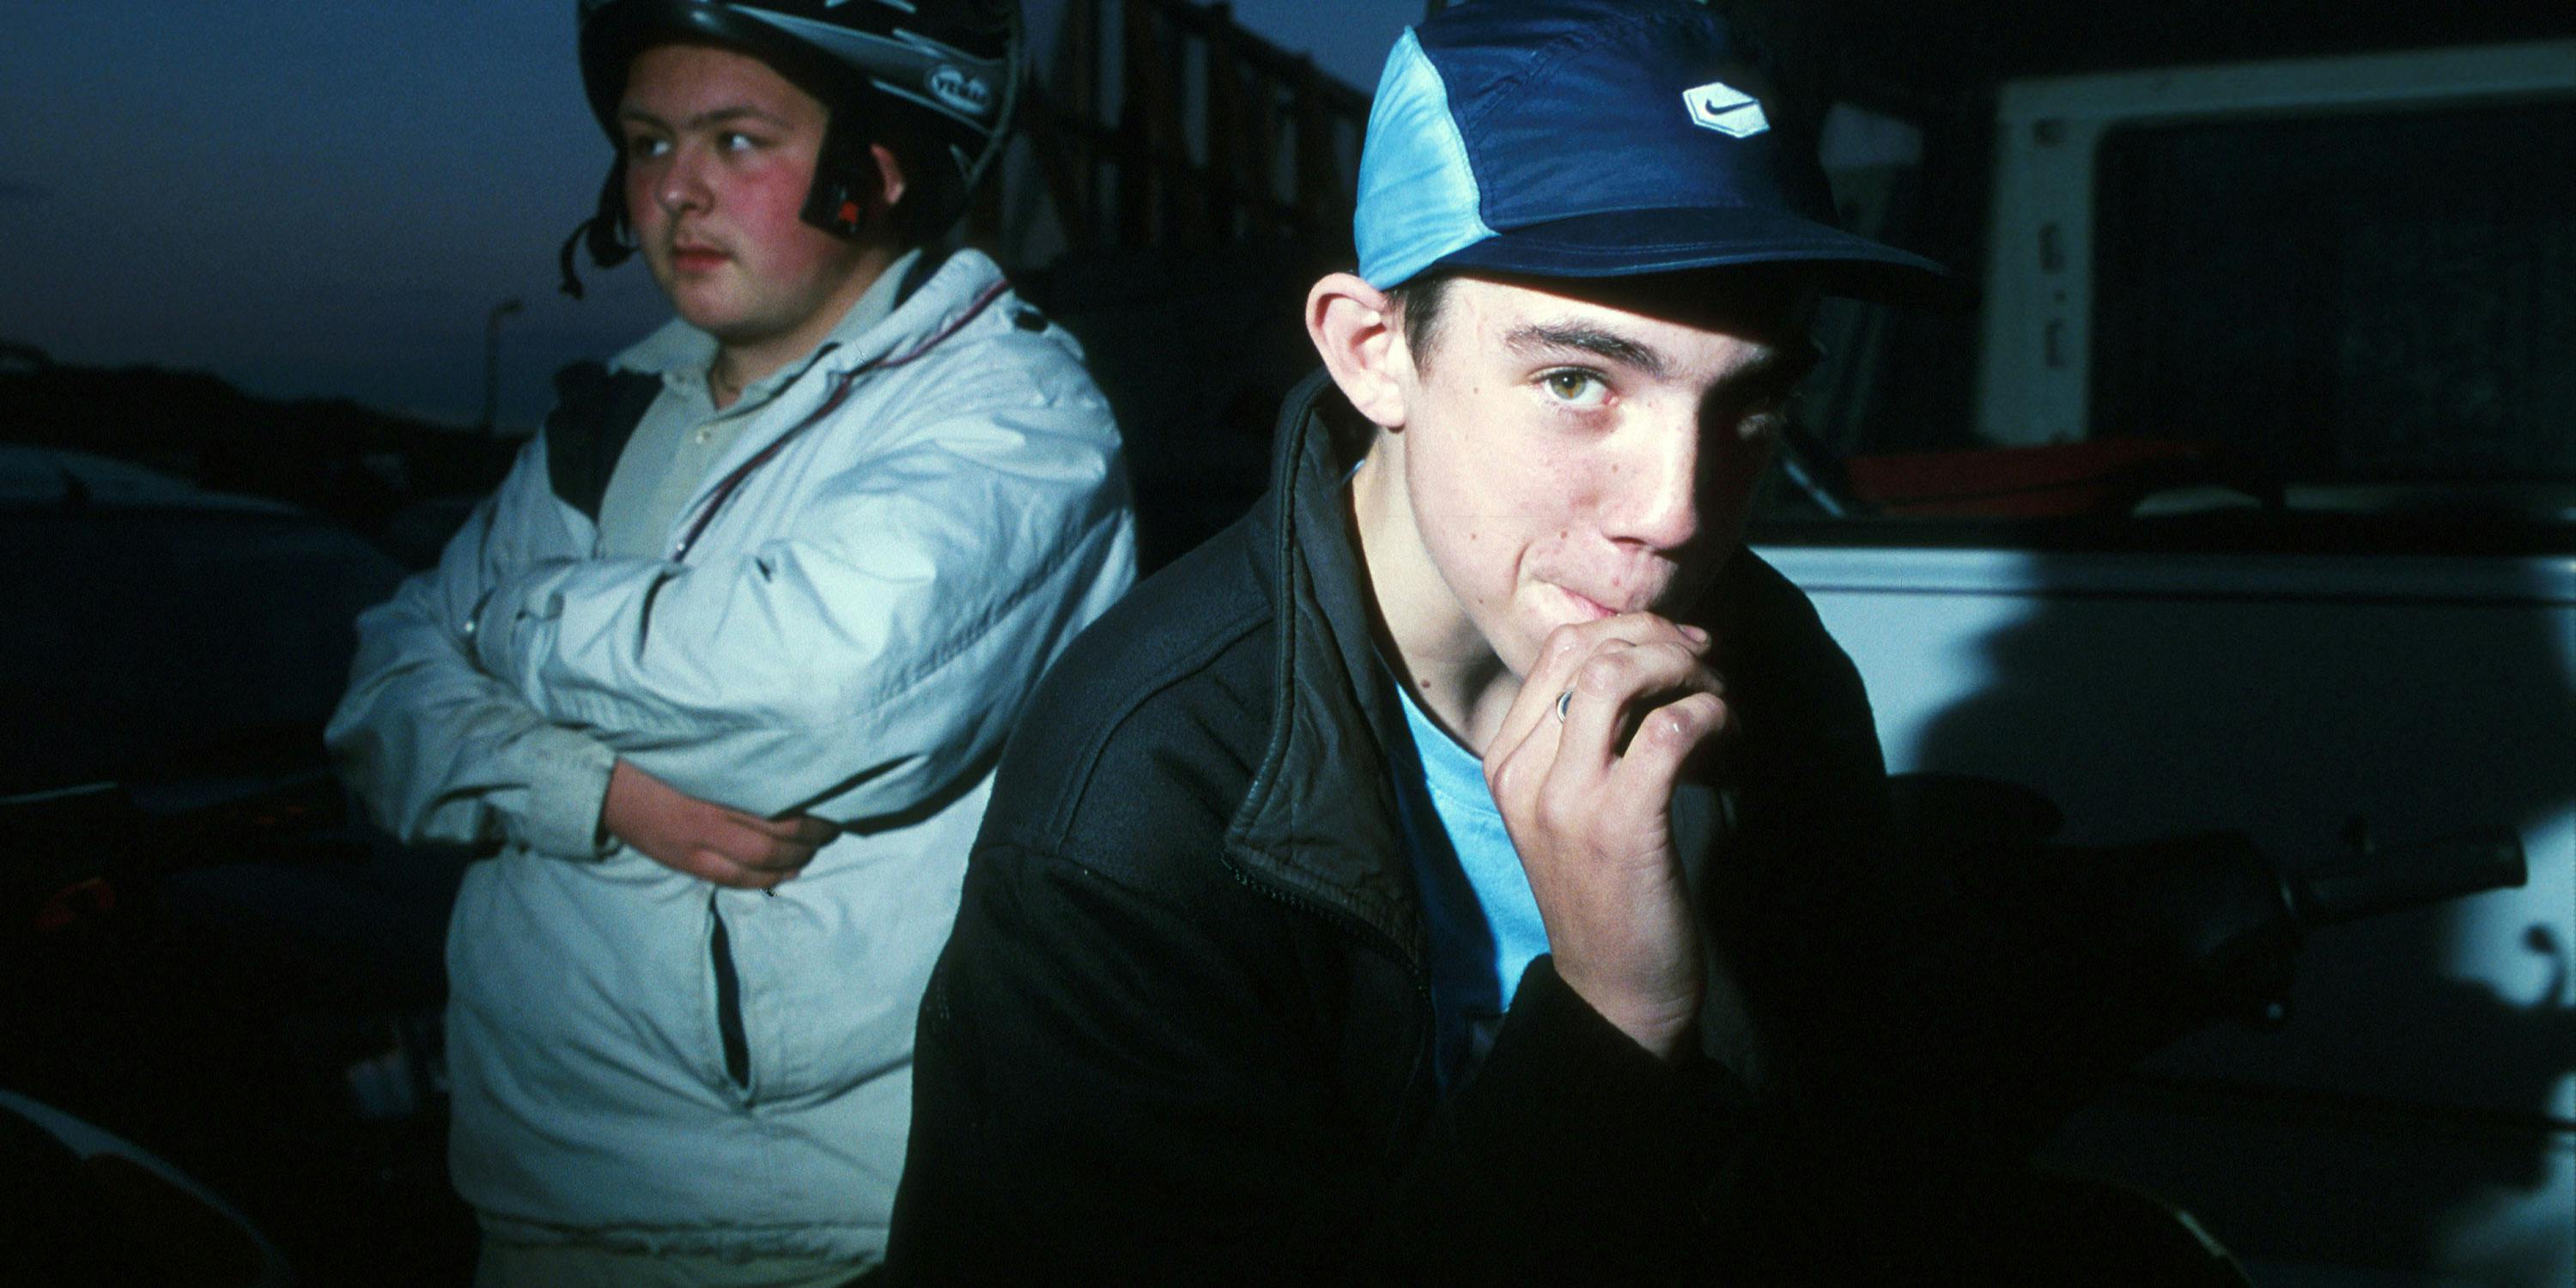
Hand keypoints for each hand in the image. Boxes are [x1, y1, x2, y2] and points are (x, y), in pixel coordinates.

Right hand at [600, 759, 835, 889]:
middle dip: (813, 837)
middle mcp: (711, 817)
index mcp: (717, 783)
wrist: (602, 782)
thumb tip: (784, 768)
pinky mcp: (685, 863)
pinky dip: (767, 880)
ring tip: (812, 851)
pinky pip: (735, 881)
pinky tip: (786, 873)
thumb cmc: (654, 757)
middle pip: (779, 837)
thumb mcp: (699, 751)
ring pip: (762, 863)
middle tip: (831, 829)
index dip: (813, 812)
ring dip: (796, 860)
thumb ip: (739, 763)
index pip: (781, 805)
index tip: (831, 803)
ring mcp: (697, 846)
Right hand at [1483, 614, 1728, 1059]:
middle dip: (1661, 638)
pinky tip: (1727, 733)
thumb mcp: (1566, 808)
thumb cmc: (1604, 892)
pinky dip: (1710, 714)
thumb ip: (1583, 740)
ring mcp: (1567, 799)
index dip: (1628, 631)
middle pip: (1588, 650)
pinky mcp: (1621, 825)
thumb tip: (1647, 664)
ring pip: (1620, 675)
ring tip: (1717, 694)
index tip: (1678, 649)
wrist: (1613, 989)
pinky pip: (1670, 729)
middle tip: (1708, 663)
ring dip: (1685, 668)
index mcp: (1505, 762)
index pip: (1558, 651)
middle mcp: (1523, 773)